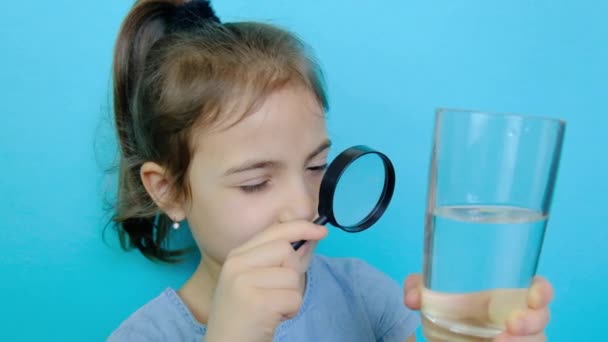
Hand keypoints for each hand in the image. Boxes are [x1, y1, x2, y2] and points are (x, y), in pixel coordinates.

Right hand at [204, 221, 326, 341]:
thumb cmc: (245, 314)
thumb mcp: (256, 280)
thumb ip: (281, 259)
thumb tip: (312, 237)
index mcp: (236, 256)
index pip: (274, 231)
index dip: (300, 227)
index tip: (320, 230)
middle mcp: (237, 264)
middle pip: (285, 250)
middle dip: (293, 272)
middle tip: (280, 292)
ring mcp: (244, 282)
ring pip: (292, 276)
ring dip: (291, 296)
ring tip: (273, 307)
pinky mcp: (256, 302)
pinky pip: (293, 298)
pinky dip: (290, 311)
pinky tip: (273, 318)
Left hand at [403, 274, 552, 341]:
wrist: (445, 334)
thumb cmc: (449, 307)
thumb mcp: (432, 293)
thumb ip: (419, 287)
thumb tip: (412, 298)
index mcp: (508, 294)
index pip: (538, 289)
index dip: (543, 291)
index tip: (534, 296)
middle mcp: (519, 317)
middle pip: (541, 319)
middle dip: (532, 323)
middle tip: (510, 326)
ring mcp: (518, 339)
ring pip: (536, 341)